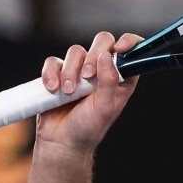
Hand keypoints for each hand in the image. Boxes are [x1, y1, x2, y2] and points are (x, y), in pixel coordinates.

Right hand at [36, 32, 142, 154]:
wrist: (62, 141)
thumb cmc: (88, 127)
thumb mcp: (105, 107)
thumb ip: (109, 81)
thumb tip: (107, 56)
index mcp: (121, 78)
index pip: (131, 51)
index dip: (129, 43)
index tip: (120, 48)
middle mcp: (102, 70)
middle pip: (102, 41)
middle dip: (93, 55)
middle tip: (88, 76)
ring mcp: (80, 70)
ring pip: (76, 51)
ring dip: (71, 71)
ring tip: (68, 93)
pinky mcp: (59, 73)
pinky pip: (54, 62)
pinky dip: (51, 74)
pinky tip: (53, 89)